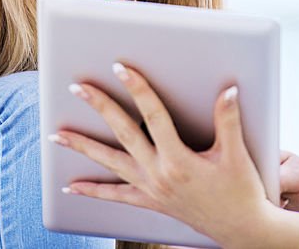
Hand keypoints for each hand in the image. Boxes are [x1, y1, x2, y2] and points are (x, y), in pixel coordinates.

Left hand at [51, 63, 274, 246]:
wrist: (240, 229)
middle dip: (100, 107)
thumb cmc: (240, 192)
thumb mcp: (236, 155)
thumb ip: (228, 120)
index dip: (137, 89)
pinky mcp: (150, 201)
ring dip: (83, 147)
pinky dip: (92, 192)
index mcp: (179, 160)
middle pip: (123, 133)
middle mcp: (159, 174)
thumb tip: (228, 90)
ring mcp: (151, 189)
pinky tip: (72, 187)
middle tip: (79, 88)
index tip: (121, 68)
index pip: (153, 115)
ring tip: (57, 134)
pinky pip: (115, 196)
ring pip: (110, 163)